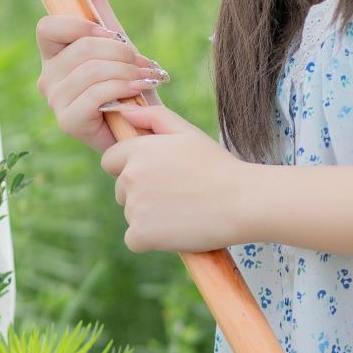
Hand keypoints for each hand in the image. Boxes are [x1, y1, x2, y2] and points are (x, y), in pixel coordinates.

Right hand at [36, 0, 168, 152]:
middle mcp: (48, 77)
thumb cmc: (129, 81)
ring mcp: (55, 101)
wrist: (149, 123)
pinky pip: (94, 95)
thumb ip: (94, 1)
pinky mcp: (67, 123)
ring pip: (90, 71)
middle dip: (120, 52)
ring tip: (145, 78)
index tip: (110, 33)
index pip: (48, 26)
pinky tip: (137, 94)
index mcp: (54, 54)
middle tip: (143, 62)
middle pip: (80, 48)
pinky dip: (122, 91)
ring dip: (127, 72)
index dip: (80, 25)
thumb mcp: (116, 37)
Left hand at [100, 100, 254, 254]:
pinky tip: (176, 230)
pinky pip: (133, 239)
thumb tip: (125, 113)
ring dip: (149, 216)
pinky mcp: (141, 235)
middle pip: (120, 189)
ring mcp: (134, 207)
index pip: (110, 161)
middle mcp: (131, 177)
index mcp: (139, 151)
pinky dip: (151, 239)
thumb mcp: (188, 133)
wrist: (242, 202)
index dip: (131, 167)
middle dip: (141, 192)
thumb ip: (154, 117)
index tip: (156, 176)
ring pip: (130, 214)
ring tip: (182, 210)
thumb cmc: (218, 166)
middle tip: (177, 193)